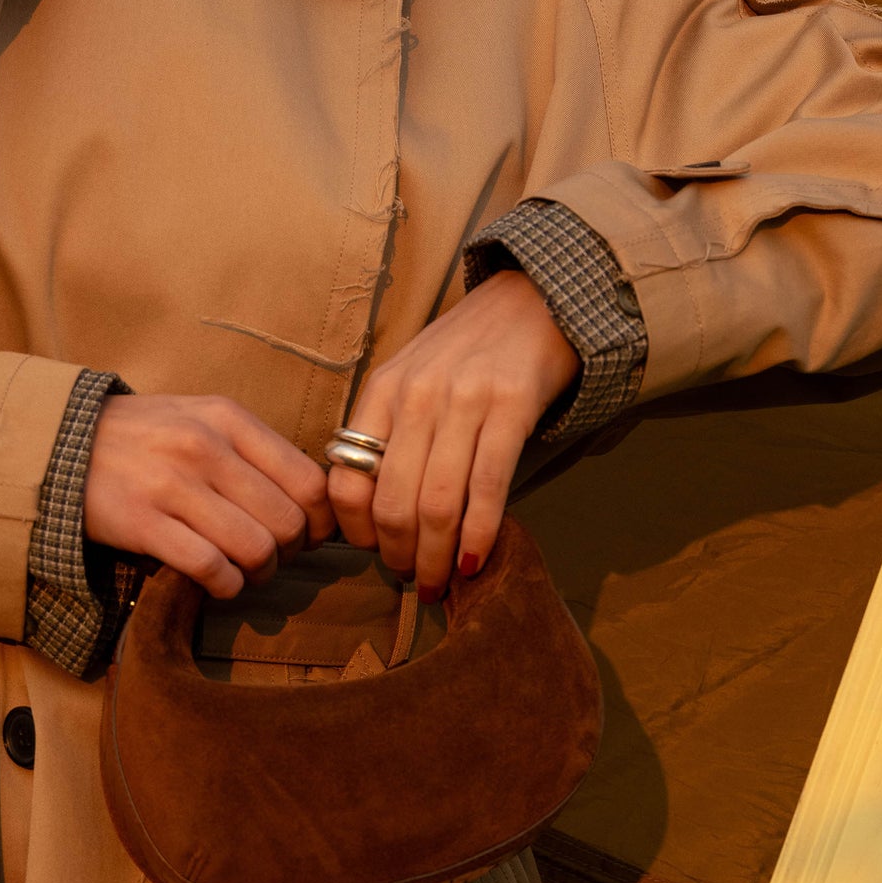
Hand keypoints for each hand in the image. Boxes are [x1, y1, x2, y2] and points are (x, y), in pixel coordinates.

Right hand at [83, 393, 336, 599]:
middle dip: (289, 552)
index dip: (320, 521)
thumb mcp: (201, 418)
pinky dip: (224, 586)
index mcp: (227, 418)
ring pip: (254, 549)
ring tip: (244, 572)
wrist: (62, 441)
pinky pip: (210, 569)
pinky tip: (217, 582)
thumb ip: (253, 450)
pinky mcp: (142, 523)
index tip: (309, 536)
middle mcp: (204, 447)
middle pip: (287, 522)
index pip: (308, 481)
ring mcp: (172, 485)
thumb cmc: (145, 436)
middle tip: (271, 557)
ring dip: (258, 573)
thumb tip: (314, 504)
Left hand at [326, 270, 577, 592]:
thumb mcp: (413, 377)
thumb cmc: (469, 350)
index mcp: (382, 390)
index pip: (346, 475)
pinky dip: (480, 535)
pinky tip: (476, 562)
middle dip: (399, 555)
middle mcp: (416, 395)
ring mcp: (464, 399)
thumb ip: (392, 432)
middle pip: (394, 500)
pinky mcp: (512, 406)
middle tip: (412, 580)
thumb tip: (378, 511)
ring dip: (437, 556)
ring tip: (440, 583)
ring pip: (438, 502)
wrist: (535, 299)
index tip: (374, 552)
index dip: (357, 528)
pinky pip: (488, 487)